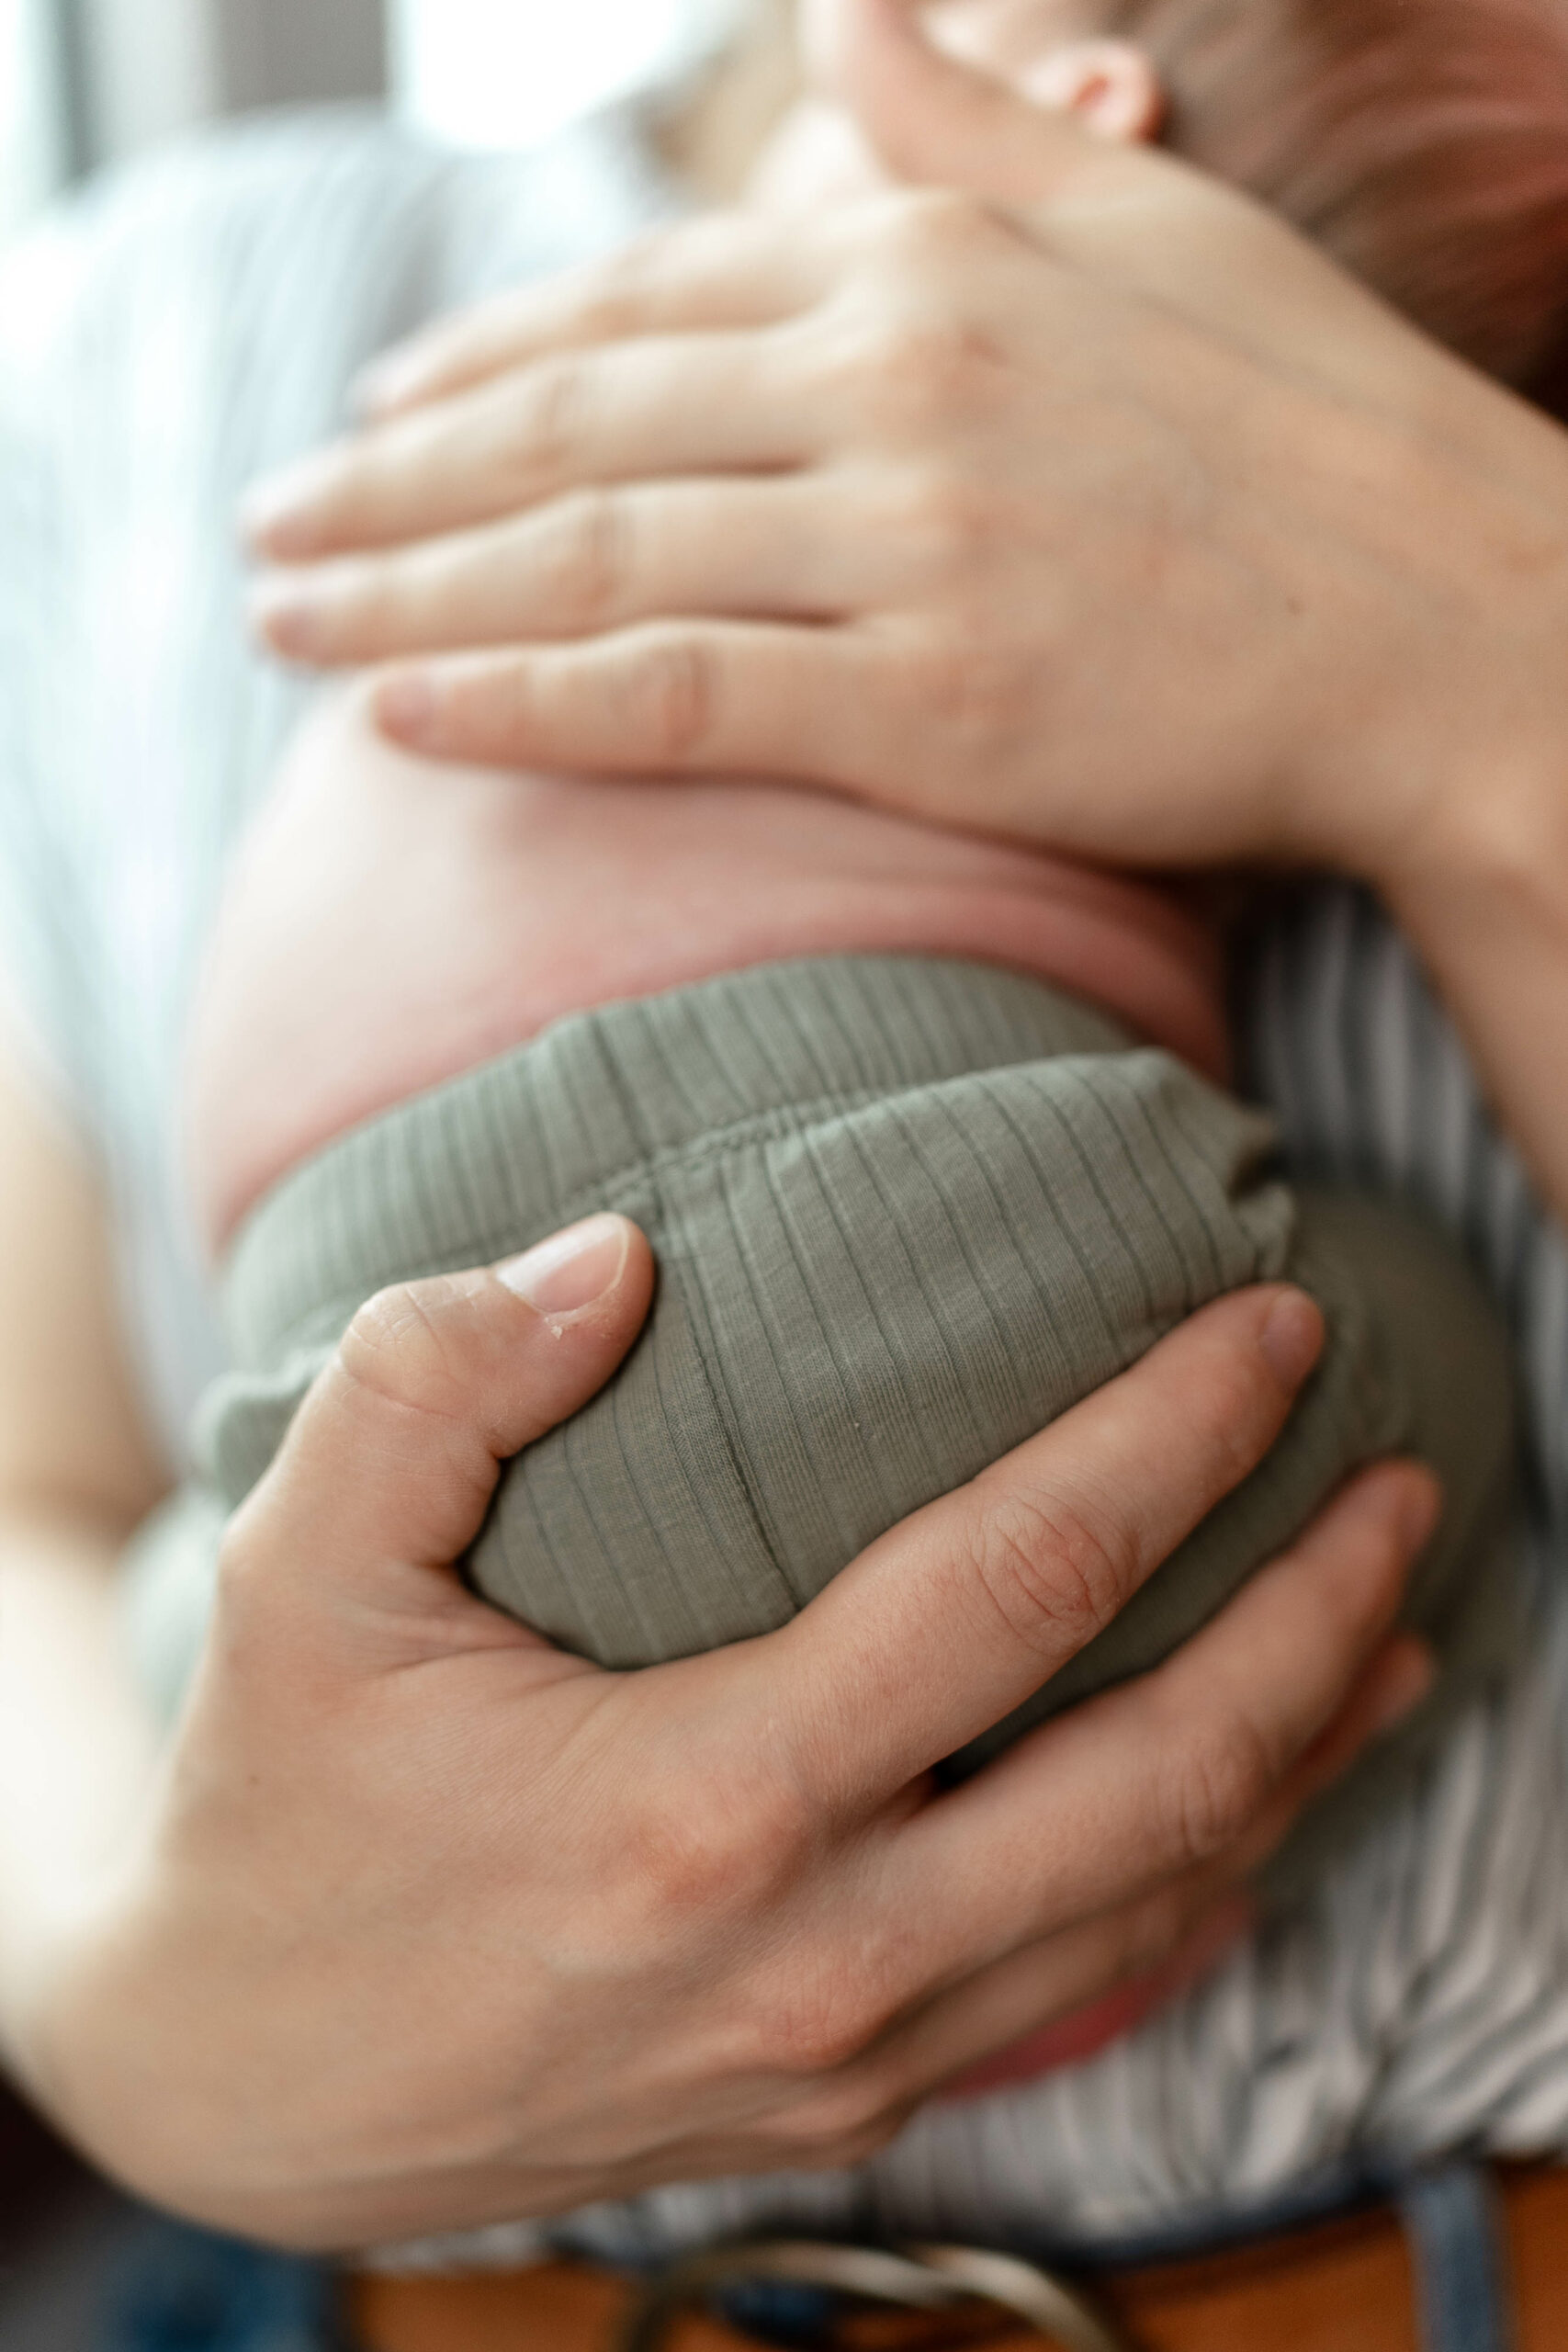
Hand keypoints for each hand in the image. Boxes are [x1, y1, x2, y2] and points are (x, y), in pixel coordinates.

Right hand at [21, 1214, 1433, 2249]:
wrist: (246, 2090)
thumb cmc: (282, 1812)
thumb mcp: (290, 1574)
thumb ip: (431, 1382)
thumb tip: (613, 1256)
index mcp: (699, 1801)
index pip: (1012, 1588)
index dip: (1167, 1441)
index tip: (1272, 1331)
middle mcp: (816, 1951)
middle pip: (1159, 1770)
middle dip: (1310, 1610)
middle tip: (1404, 1479)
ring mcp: (851, 2052)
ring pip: (1159, 1901)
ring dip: (1299, 1753)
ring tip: (1390, 1627)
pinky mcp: (850, 2102)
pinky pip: (1093, 1993)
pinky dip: (1210, 1883)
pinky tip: (1258, 1805)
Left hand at [240, 0, 1567, 888]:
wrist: (1451, 628)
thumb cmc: (1309, 435)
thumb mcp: (1140, 226)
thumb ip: (965, 127)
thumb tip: (849, 16)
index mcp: (926, 265)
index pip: (638, 313)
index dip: (480, 366)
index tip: (374, 418)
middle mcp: (890, 388)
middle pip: (571, 431)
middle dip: (394, 480)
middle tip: (270, 531)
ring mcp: (903, 549)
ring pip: (589, 556)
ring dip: (407, 588)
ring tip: (284, 619)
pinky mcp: (923, 707)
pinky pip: (671, 698)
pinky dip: (520, 702)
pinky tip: (398, 713)